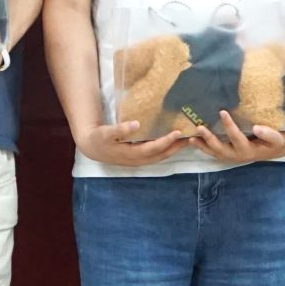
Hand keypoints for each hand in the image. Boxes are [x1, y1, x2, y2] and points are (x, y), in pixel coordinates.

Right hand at [73, 120, 189, 167]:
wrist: (92, 148)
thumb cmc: (99, 139)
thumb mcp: (106, 133)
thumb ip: (120, 129)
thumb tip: (136, 124)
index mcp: (132, 154)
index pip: (153, 148)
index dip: (166, 141)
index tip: (178, 132)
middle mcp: (138, 159)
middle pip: (162, 154)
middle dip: (177, 146)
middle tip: (192, 136)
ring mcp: (139, 160)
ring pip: (161, 156)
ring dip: (174, 148)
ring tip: (187, 139)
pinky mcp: (139, 158)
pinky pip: (157, 155)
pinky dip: (167, 149)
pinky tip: (173, 142)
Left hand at [190, 111, 284, 163]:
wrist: (275, 148)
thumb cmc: (277, 140)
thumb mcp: (279, 138)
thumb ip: (270, 134)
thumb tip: (256, 127)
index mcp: (249, 150)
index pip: (237, 138)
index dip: (230, 126)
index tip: (222, 112)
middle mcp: (238, 155)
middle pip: (221, 149)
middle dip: (209, 139)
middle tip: (200, 127)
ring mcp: (231, 156)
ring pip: (214, 152)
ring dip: (202, 145)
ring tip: (191, 138)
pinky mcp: (227, 154)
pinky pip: (213, 152)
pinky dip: (203, 147)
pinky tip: (193, 140)